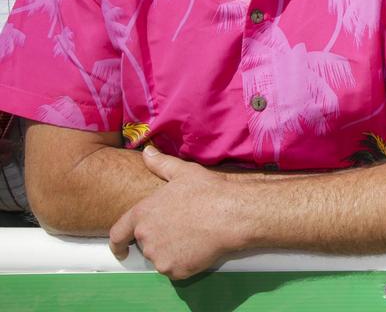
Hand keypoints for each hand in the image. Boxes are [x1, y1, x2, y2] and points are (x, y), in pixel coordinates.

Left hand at [108, 147, 249, 279]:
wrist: (231, 215)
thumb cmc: (208, 192)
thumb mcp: (184, 172)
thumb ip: (161, 164)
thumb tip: (147, 151)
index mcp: (142, 214)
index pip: (117, 234)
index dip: (117, 244)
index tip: (121, 250)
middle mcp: (145, 237)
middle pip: (146, 245)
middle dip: (160, 241)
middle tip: (182, 232)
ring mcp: (159, 256)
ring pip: (162, 258)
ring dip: (172, 253)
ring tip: (194, 239)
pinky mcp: (174, 270)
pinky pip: (176, 270)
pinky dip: (185, 264)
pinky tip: (199, 250)